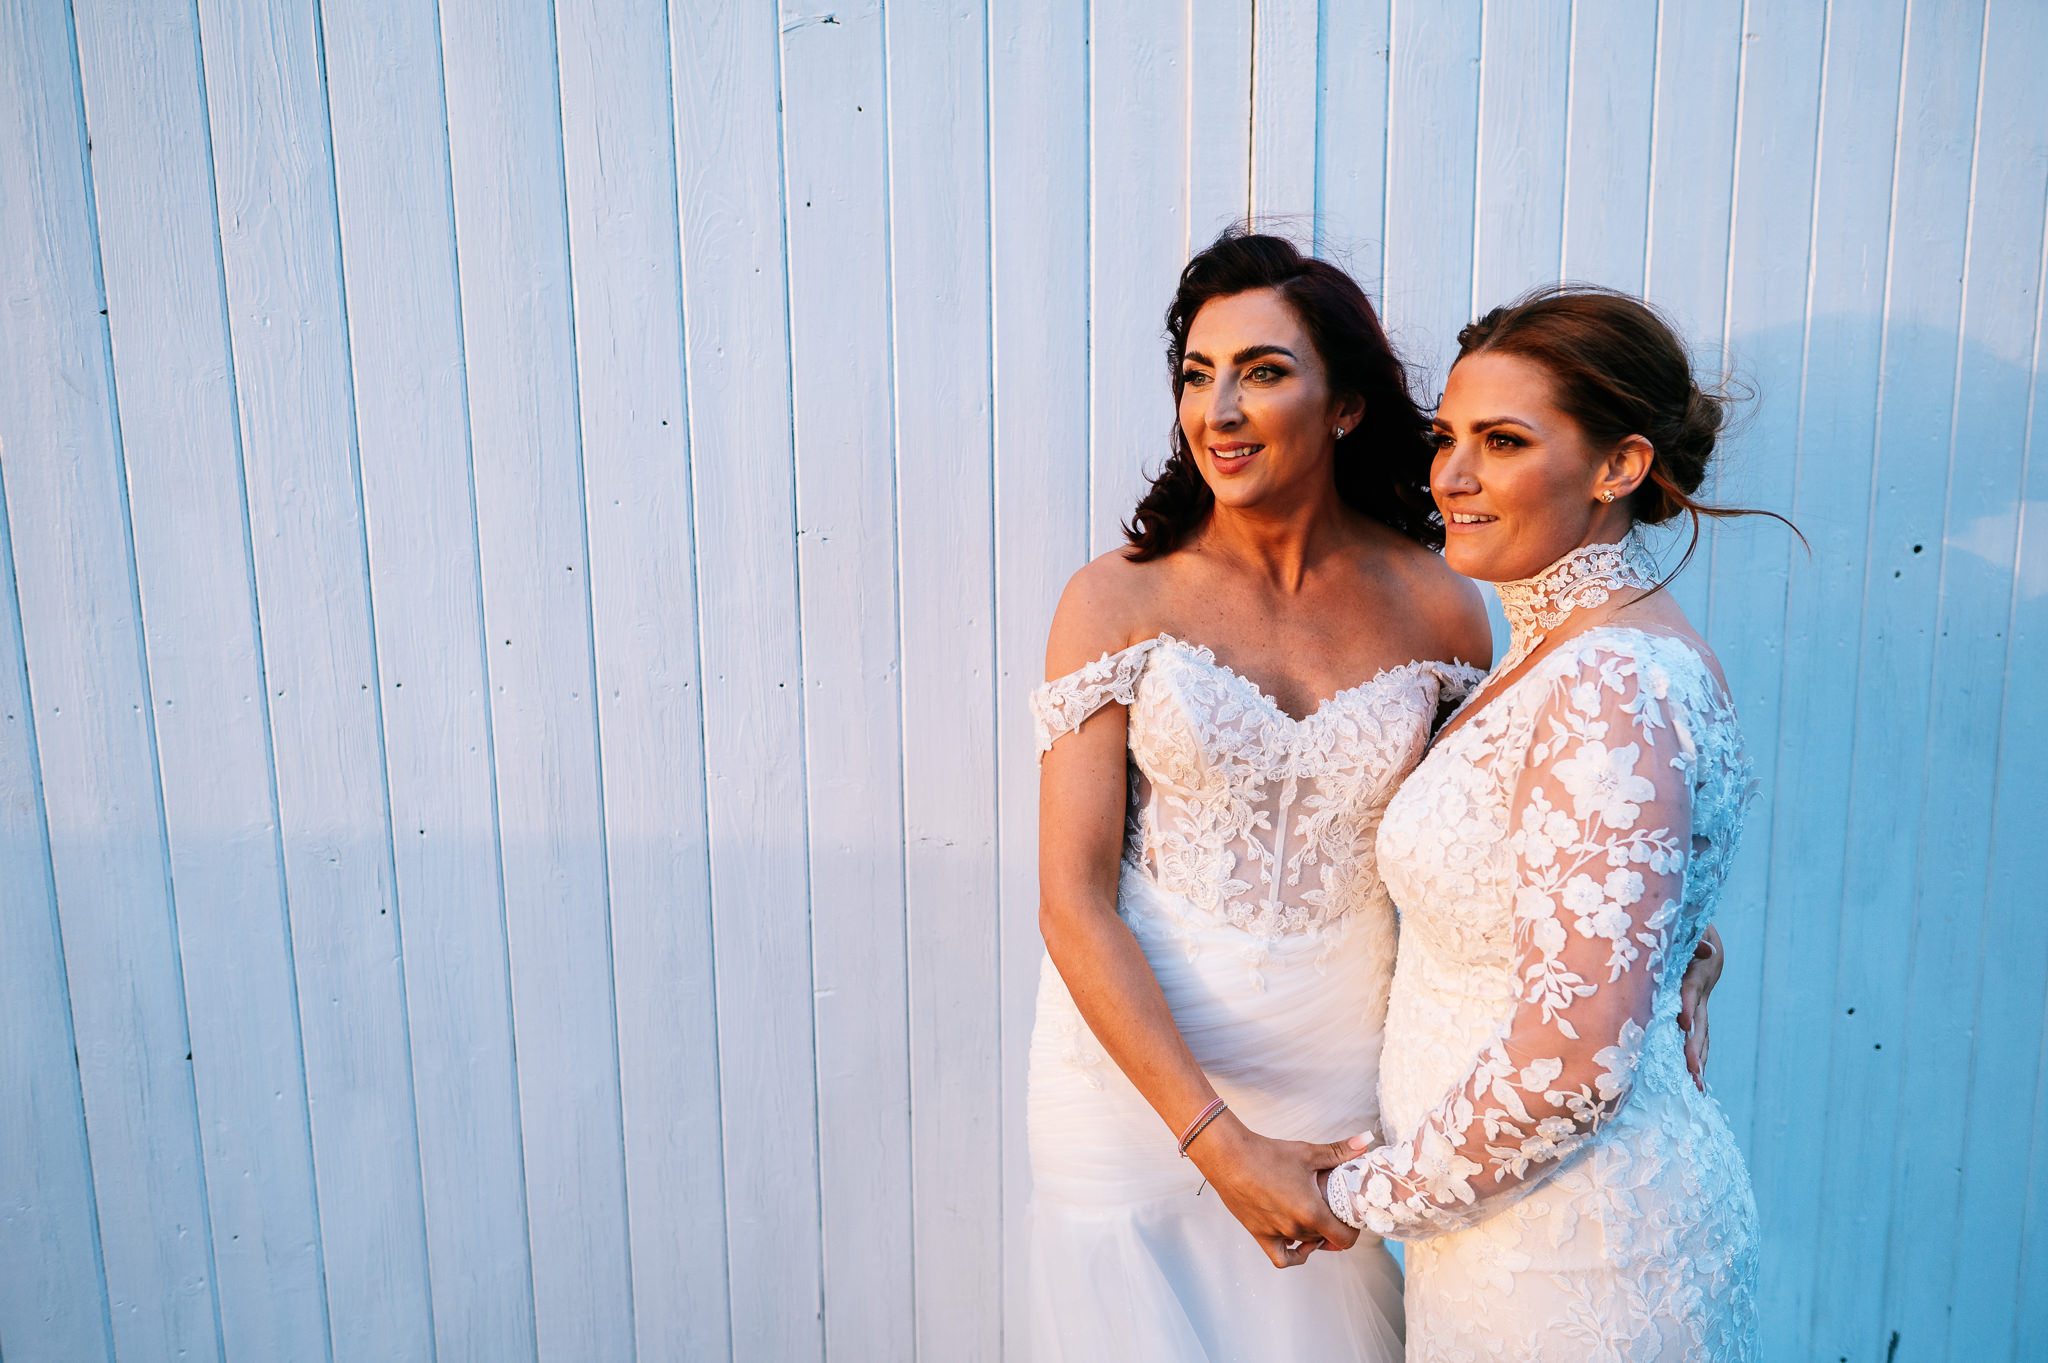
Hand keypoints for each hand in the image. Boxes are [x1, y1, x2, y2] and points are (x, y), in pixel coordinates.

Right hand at [1188, 1114, 1360, 1267]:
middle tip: (1332, 1207)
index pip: (1344, 1239)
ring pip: (1305, 1243)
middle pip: (1325, 1238)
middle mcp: (1295, 1229)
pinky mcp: (1260, 1234)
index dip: (1353, 1231)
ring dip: (1314, 1234)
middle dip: (1332, 1225)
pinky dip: (1292, 1254)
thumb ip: (1340, 1151)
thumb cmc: (1268, 1154)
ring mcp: (1277, 1234)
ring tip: (1314, 1215)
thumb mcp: (1308, 1153)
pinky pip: (1281, 1258)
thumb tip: (1366, 1141)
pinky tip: (1296, 1243)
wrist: (1230, 1157)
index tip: (1351, 1219)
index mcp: (1311, 1212)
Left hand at [1677, 925, 1723, 1089]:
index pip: (1689, 991)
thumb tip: (1706, 951)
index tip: (1683, 1023)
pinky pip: (1695, 1031)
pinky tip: (1693, 1074)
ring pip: (1700, 1032)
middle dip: (1695, 1047)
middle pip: (1699, 1022)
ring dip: (1698, 1058)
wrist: (1699, 925)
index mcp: (1695, 970)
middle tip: (1693, 1073)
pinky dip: (1695, 1052)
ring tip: (1696, 1085)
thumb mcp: (1693, 927)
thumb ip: (1697, 938)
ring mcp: (1699, 999)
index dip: (1687, 1006)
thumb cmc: (1688, 924)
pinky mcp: (1694, 1004)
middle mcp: (1700, 990)